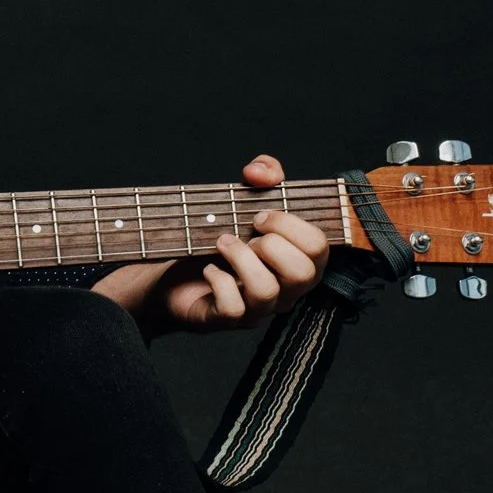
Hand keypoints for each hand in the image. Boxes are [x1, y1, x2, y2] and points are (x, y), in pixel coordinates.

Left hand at [92, 153, 329, 337]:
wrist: (173, 270)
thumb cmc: (220, 234)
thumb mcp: (247, 196)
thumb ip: (265, 174)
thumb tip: (259, 172)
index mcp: (298, 261)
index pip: (318, 247)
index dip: (290, 225)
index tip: (260, 215)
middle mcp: (286, 290)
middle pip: (303, 273)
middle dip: (271, 243)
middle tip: (246, 232)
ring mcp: (258, 308)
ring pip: (267, 291)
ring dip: (241, 257)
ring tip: (222, 243)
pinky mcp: (227, 319)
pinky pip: (233, 307)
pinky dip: (218, 280)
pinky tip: (209, 267)